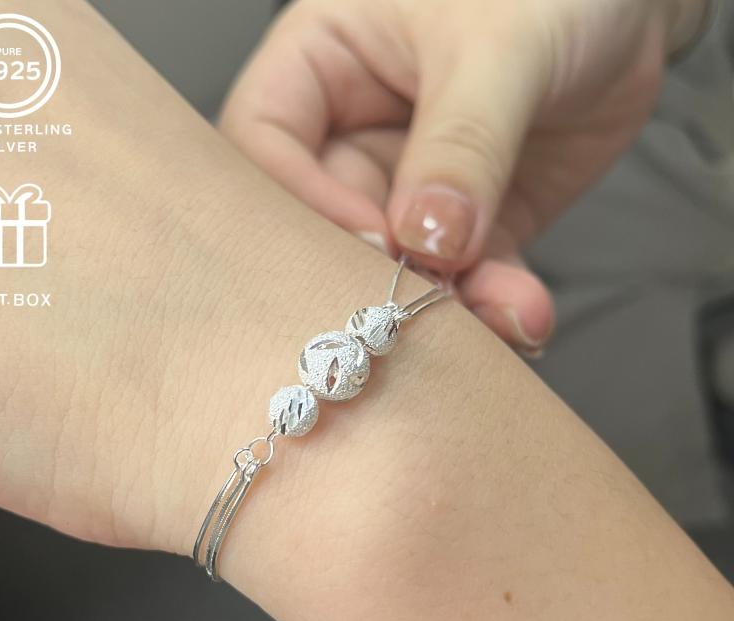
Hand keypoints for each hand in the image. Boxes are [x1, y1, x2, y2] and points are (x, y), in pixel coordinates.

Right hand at [221, 0, 706, 352]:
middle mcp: (355, 130)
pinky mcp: (470, 222)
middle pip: (328, 221)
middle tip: (413, 305)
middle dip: (373, 271)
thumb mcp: (499, 43)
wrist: (631, 6)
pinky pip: (468, 276)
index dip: (299, 202)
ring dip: (444, 303)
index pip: (265, 142)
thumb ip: (459, 142)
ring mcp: (413, 184)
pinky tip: (522, 312)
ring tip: (494, 316)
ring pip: (401, 264)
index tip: (367, 238)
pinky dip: (493, 302)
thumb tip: (425, 239)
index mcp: (324, 61)